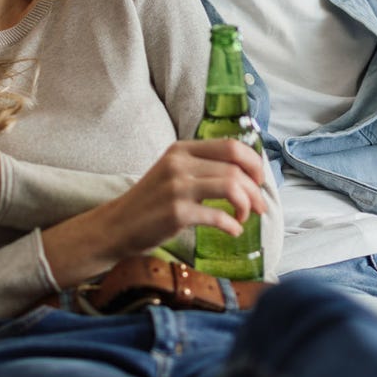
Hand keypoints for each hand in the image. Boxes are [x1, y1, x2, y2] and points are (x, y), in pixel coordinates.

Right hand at [83, 139, 268, 260]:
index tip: (260, 180)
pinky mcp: (177, 213)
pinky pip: (218, 216)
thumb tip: (246, 174)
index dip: (254, 162)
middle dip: (255, 188)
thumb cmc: (151, 202)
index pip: (231, 145)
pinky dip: (232, 225)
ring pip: (231, 186)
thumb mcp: (173, 172)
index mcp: (182, 150)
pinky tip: (232, 231)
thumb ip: (202, 166)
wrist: (117, 225)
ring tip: (244, 217)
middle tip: (259, 206)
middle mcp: (179, 163)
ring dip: (246, 205)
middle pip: (235, 167)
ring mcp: (177, 187)